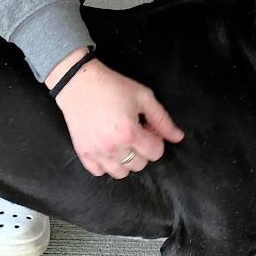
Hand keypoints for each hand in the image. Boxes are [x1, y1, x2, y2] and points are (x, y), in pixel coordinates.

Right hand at [47, 51, 183, 177]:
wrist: (78, 82)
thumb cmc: (112, 86)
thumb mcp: (143, 96)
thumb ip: (162, 119)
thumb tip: (178, 137)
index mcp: (130, 133)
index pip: (155, 153)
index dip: (156, 139)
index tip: (148, 128)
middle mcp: (113, 147)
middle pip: (140, 165)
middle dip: (142, 150)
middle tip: (135, 132)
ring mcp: (96, 152)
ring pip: (121, 173)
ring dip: (126, 160)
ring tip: (121, 142)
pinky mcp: (83, 153)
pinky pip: (99, 172)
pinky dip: (105, 164)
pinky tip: (107, 148)